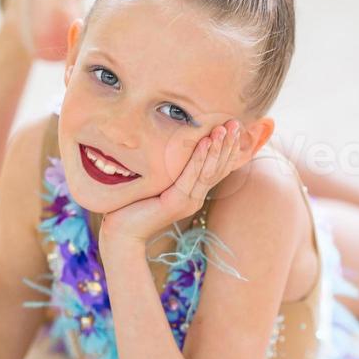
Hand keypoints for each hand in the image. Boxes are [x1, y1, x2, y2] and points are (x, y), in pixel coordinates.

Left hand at [98, 120, 240, 249]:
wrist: (122, 234)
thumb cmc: (134, 207)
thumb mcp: (157, 185)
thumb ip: (168, 172)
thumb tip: (169, 149)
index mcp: (193, 195)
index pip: (216, 170)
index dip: (227, 149)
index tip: (234, 128)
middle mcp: (194, 199)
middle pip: (217, 169)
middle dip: (227, 145)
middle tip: (236, 124)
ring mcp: (187, 202)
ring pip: (208, 171)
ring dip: (217, 148)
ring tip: (223, 129)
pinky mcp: (176, 202)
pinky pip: (191, 176)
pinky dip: (199, 158)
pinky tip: (206, 142)